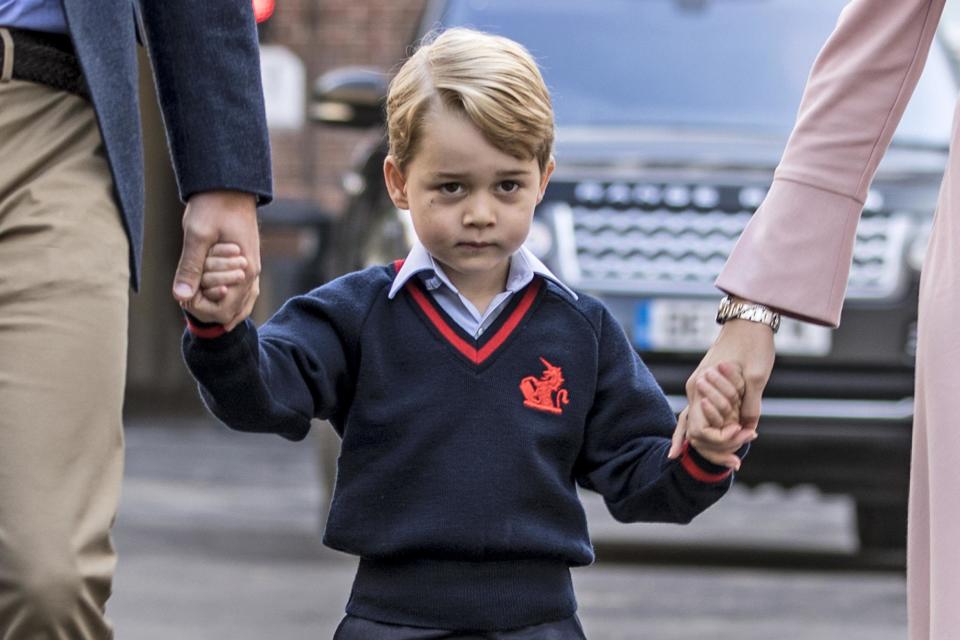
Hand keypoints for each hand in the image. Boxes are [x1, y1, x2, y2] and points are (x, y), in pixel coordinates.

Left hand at [173, 190, 260, 329]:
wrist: (230, 185)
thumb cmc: (213, 206)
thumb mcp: (197, 235)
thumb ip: (190, 267)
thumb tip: (180, 297)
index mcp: (244, 271)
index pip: (225, 310)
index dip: (201, 308)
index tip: (185, 294)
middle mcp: (252, 274)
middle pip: (233, 311)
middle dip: (209, 307)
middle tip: (189, 294)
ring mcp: (252, 268)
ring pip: (242, 304)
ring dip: (220, 305)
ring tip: (199, 300)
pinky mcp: (248, 262)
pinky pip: (244, 292)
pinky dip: (230, 299)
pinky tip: (215, 297)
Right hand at [669, 317, 775, 466]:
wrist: (747, 319)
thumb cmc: (753, 344)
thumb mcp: (757, 376)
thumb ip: (750, 405)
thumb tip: (748, 429)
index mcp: (701, 387)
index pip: (700, 429)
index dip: (722, 440)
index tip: (745, 437)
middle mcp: (694, 389)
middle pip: (694, 432)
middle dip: (715, 449)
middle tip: (737, 462)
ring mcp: (697, 387)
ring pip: (693, 424)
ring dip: (710, 444)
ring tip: (729, 462)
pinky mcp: (704, 385)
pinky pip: (697, 414)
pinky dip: (699, 431)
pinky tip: (693, 446)